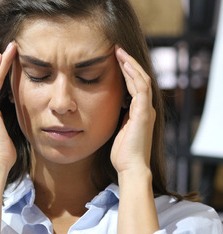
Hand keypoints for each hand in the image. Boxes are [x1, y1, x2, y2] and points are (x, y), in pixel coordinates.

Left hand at [111, 46, 155, 174]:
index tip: (114, 59)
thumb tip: (104, 109)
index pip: (134, 85)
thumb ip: (115, 118)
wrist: (130, 167)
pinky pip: (140, 88)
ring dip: (130, 64)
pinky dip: (133, 75)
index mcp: (138, 111)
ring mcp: (146, 110)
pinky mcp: (143, 113)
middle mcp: (145, 108)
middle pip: (139, 78)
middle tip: (117, 49)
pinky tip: (124, 65)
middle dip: (128, 62)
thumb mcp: (116, 130)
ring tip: (119, 51)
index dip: (126, 71)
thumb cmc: (122, 153)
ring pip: (141, 79)